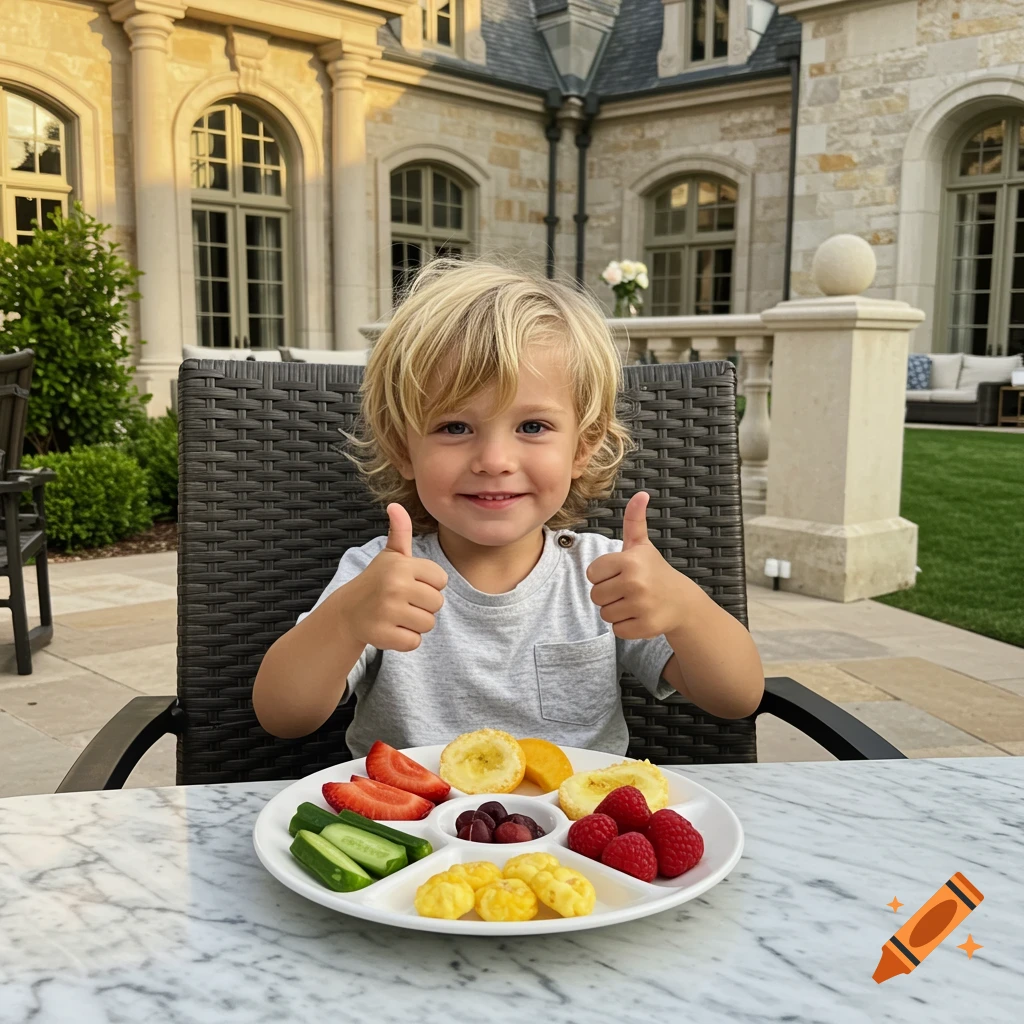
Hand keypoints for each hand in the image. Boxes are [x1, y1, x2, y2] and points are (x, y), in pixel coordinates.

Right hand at [340, 503, 447, 651]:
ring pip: (428, 624)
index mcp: (402, 566)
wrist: (348, 611)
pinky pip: (414, 642)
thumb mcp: (390, 555)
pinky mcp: (383, 635)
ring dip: (415, 623)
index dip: (429, 584)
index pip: (442, 580)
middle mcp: (394, 586)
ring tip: (397, 614)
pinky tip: (391, 629)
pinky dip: (405, 640)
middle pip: (438, 603)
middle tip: (403, 601)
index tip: (410, 584)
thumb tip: (395, 505)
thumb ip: (400, 531)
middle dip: (424, 606)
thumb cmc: (377, 581)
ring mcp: (387, 612)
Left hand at [586, 491, 687, 639]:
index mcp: (630, 561)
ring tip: (634, 602)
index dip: (604, 575)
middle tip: (628, 590)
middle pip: (595, 596)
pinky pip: (616, 630)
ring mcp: (641, 606)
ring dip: (616, 611)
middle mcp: (635, 583)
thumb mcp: (642, 545)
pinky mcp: (645, 627)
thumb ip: (634, 520)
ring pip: (605, 614)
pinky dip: (626, 626)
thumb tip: (640, 494)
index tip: (621, 573)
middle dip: (608, 595)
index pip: (592, 573)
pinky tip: (640, 616)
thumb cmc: (654, 571)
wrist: (682, 602)